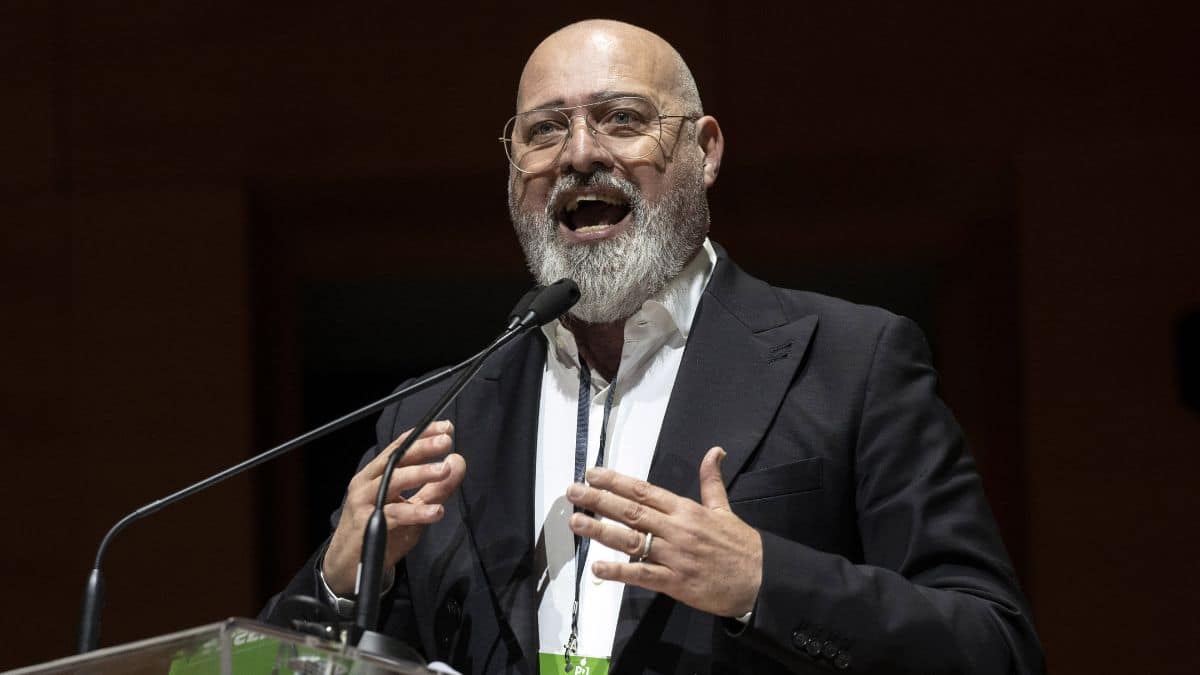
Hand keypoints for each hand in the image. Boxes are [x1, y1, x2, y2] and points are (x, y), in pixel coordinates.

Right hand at [322, 421, 466, 594]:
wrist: (350, 565)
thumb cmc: (383, 530)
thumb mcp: (414, 507)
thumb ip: (437, 487)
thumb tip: (458, 461)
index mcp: (376, 474)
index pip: (400, 447)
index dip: (422, 435)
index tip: (446, 427)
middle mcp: (367, 483)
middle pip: (395, 459)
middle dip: (422, 448)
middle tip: (446, 441)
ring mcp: (365, 502)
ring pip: (393, 481)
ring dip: (420, 473)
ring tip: (445, 470)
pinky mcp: (368, 525)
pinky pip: (395, 515)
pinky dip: (417, 512)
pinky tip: (437, 511)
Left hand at [565, 446, 761, 617]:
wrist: (760, 579)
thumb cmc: (739, 544)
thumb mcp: (724, 508)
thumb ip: (712, 481)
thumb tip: (715, 451)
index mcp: (685, 509)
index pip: (644, 491)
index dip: (616, 481)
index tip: (593, 474)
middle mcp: (676, 529)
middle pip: (631, 511)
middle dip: (599, 500)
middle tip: (572, 491)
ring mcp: (674, 556)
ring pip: (631, 540)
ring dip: (600, 530)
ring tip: (575, 522)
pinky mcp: (675, 582)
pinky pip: (642, 575)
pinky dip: (619, 572)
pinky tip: (597, 567)